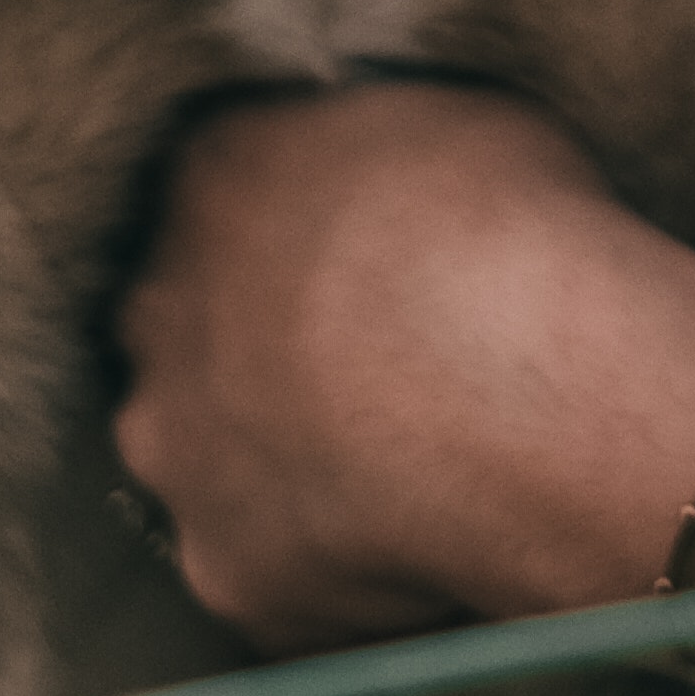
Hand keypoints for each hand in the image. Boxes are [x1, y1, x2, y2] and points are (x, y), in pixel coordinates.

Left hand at [108, 78, 694, 653]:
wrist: (531, 396)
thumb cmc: (512, 234)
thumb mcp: (454, 119)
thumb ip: (377, 145)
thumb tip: (392, 171)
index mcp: (215, 177)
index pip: (222, 197)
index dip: (293, 237)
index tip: (358, 266)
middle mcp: (163, 314)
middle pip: (189, 332)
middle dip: (259, 354)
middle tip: (373, 375)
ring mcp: (183, 455)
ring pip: (213, 463)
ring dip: (280, 469)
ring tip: (402, 476)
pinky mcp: (229, 573)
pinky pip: (276, 576)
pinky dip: (333, 572)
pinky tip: (422, 554)